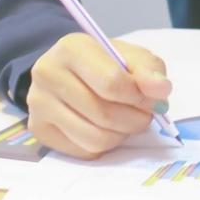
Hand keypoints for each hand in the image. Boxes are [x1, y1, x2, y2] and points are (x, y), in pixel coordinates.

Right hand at [27, 33, 172, 158]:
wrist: (70, 71)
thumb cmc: (105, 62)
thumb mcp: (132, 57)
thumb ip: (149, 70)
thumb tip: (161, 90)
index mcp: (71, 48)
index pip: (111, 83)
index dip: (139, 97)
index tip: (154, 100)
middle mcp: (47, 74)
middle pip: (103, 113)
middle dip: (135, 119)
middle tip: (146, 115)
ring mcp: (38, 104)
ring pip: (93, 138)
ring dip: (122, 135)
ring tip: (128, 121)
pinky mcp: (39, 129)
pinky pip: (83, 151)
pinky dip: (105, 145)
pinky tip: (107, 128)